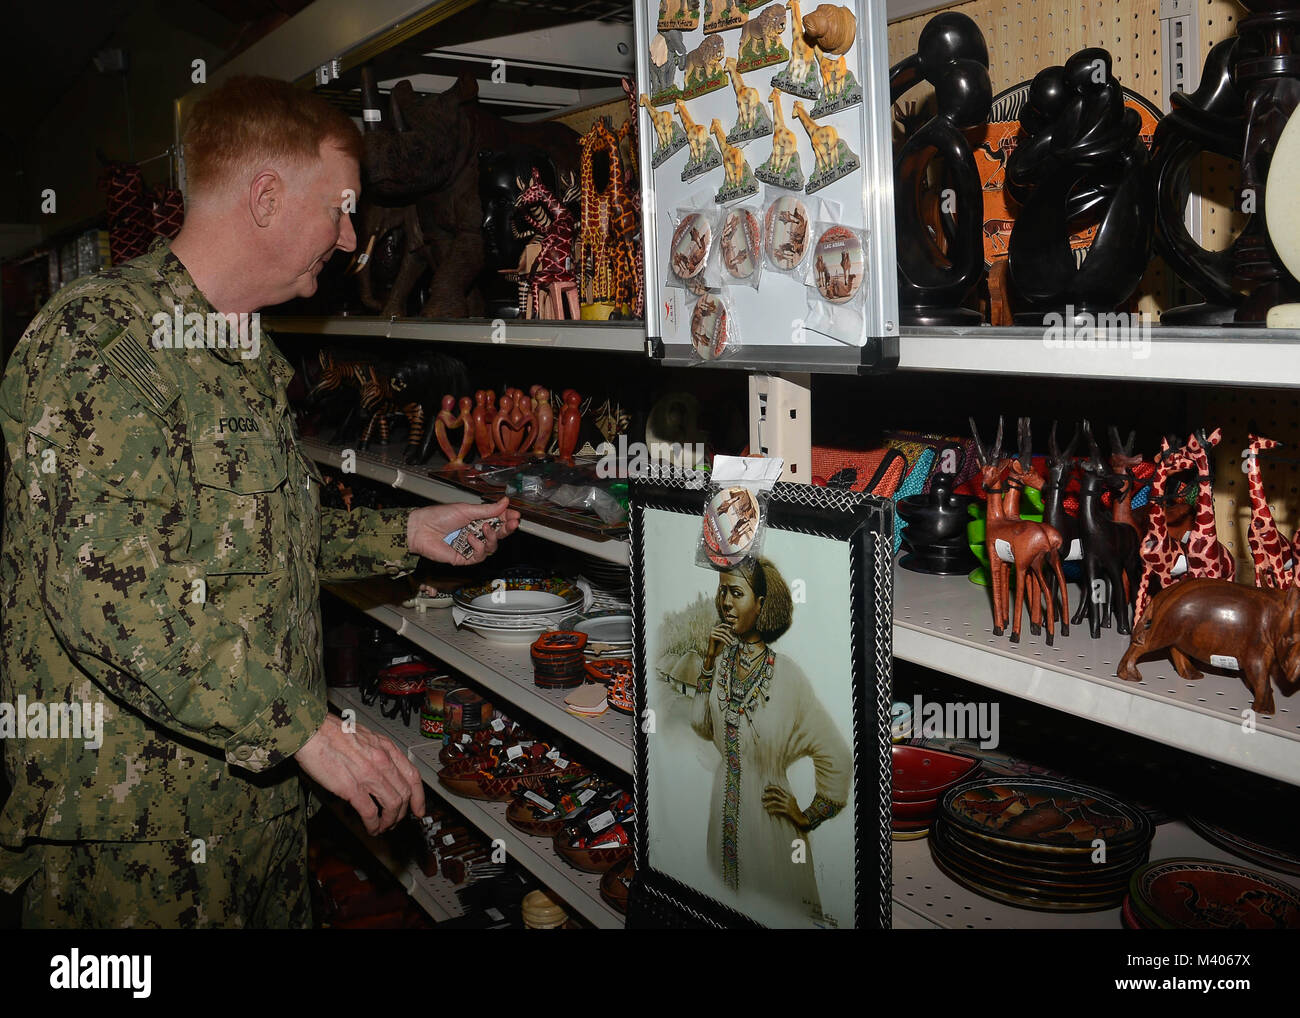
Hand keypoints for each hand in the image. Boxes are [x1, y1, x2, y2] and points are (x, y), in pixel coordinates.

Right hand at [294, 713, 425, 834]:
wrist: (312, 731)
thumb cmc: (333, 732)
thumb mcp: (366, 737)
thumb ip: (378, 753)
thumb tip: (383, 771)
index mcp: (387, 748)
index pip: (413, 776)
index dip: (419, 797)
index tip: (419, 810)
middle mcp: (383, 761)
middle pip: (405, 794)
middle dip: (402, 813)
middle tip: (395, 821)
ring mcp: (369, 775)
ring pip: (393, 806)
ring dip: (390, 821)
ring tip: (383, 827)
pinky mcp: (352, 788)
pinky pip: (371, 812)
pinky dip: (374, 825)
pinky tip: (371, 828)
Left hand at [406, 497, 520, 564]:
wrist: (421, 529)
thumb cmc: (439, 516)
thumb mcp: (466, 509)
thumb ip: (487, 509)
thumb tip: (505, 502)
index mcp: (476, 520)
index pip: (497, 521)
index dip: (507, 519)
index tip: (516, 515)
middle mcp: (475, 534)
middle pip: (497, 535)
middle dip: (507, 529)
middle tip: (513, 524)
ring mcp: (470, 546)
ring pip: (491, 547)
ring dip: (492, 538)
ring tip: (486, 529)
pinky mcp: (464, 558)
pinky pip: (479, 556)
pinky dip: (478, 547)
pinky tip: (472, 539)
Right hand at [704, 622, 736, 668]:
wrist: (713, 653)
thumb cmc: (718, 646)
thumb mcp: (723, 639)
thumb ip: (725, 634)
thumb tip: (730, 629)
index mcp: (714, 629)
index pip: (722, 625)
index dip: (727, 625)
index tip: (732, 628)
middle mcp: (712, 630)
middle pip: (723, 630)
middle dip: (729, 635)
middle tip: (733, 639)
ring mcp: (711, 633)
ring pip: (722, 635)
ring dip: (728, 639)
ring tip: (731, 643)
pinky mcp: (711, 637)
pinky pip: (721, 638)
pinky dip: (725, 642)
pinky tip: (728, 645)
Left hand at [762, 785, 808, 829]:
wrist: (801, 819)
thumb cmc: (794, 811)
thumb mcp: (791, 801)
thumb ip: (785, 797)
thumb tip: (775, 794)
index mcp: (788, 795)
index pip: (778, 788)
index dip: (771, 787)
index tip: (765, 789)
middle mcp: (788, 799)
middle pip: (775, 794)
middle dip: (767, 795)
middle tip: (762, 797)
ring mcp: (787, 805)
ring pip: (774, 802)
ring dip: (768, 803)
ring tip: (764, 806)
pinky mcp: (786, 811)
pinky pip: (776, 810)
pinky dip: (771, 811)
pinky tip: (769, 812)